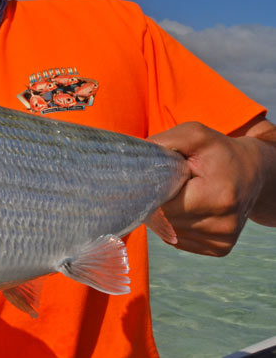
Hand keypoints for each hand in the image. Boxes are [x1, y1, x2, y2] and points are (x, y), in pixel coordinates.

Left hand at [149, 120, 270, 255]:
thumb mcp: (195, 136)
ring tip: (183, 195)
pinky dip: (177, 225)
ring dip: (168, 215)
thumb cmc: (218, 152)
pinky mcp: (220, 248)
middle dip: (159, 202)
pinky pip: (179, 240)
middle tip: (171, 184)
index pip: (164, 205)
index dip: (153, 191)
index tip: (158, 178)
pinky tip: (189, 209)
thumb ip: (163, 143)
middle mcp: (224, 224)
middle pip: (165, 221)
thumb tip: (132, 160)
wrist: (252, 171)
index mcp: (219, 196)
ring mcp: (223, 239)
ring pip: (170, 233)